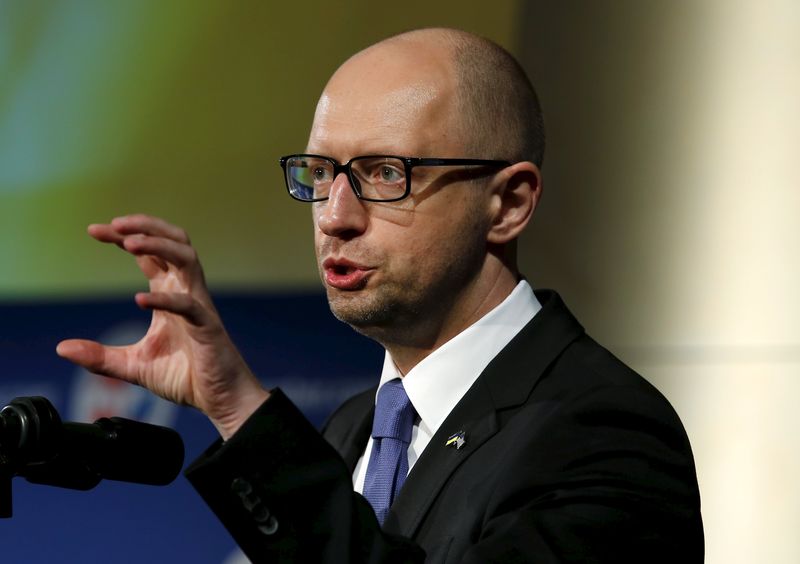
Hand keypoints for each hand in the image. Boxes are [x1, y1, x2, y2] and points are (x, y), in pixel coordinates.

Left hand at [56, 214, 268, 439]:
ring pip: (187, 257)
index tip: (94, 230)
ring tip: (130, 243)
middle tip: (114, 224)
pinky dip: (165, 298)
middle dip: (146, 226)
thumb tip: (61, 348)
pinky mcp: (207, 326)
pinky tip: (140, 300)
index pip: (148, 253)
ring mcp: (198, 305)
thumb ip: (99, 357)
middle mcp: (186, 291)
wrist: (219, 398)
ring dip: (160, 245)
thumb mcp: (132, 365)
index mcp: (169, 293)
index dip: (123, 236)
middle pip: (173, 241)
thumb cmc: (184, 376)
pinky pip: (189, 304)